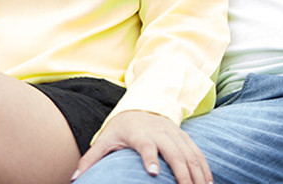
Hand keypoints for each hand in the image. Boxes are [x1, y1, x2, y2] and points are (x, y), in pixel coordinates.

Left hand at [74, 110, 210, 183]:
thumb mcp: (105, 140)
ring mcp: (175, 135)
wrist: (143, 106)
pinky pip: (198, 154)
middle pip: (174, 153)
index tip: (153, 173)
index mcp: (140, 134)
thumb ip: (91, 159)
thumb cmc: (122, 128)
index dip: (150, 157)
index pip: (146, 146)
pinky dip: (204, 168)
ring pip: (190, 155)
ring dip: (197, 174)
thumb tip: (74, 178)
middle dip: (181, 173)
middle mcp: (161, 134)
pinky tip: (208, 183)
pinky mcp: (185, 138)